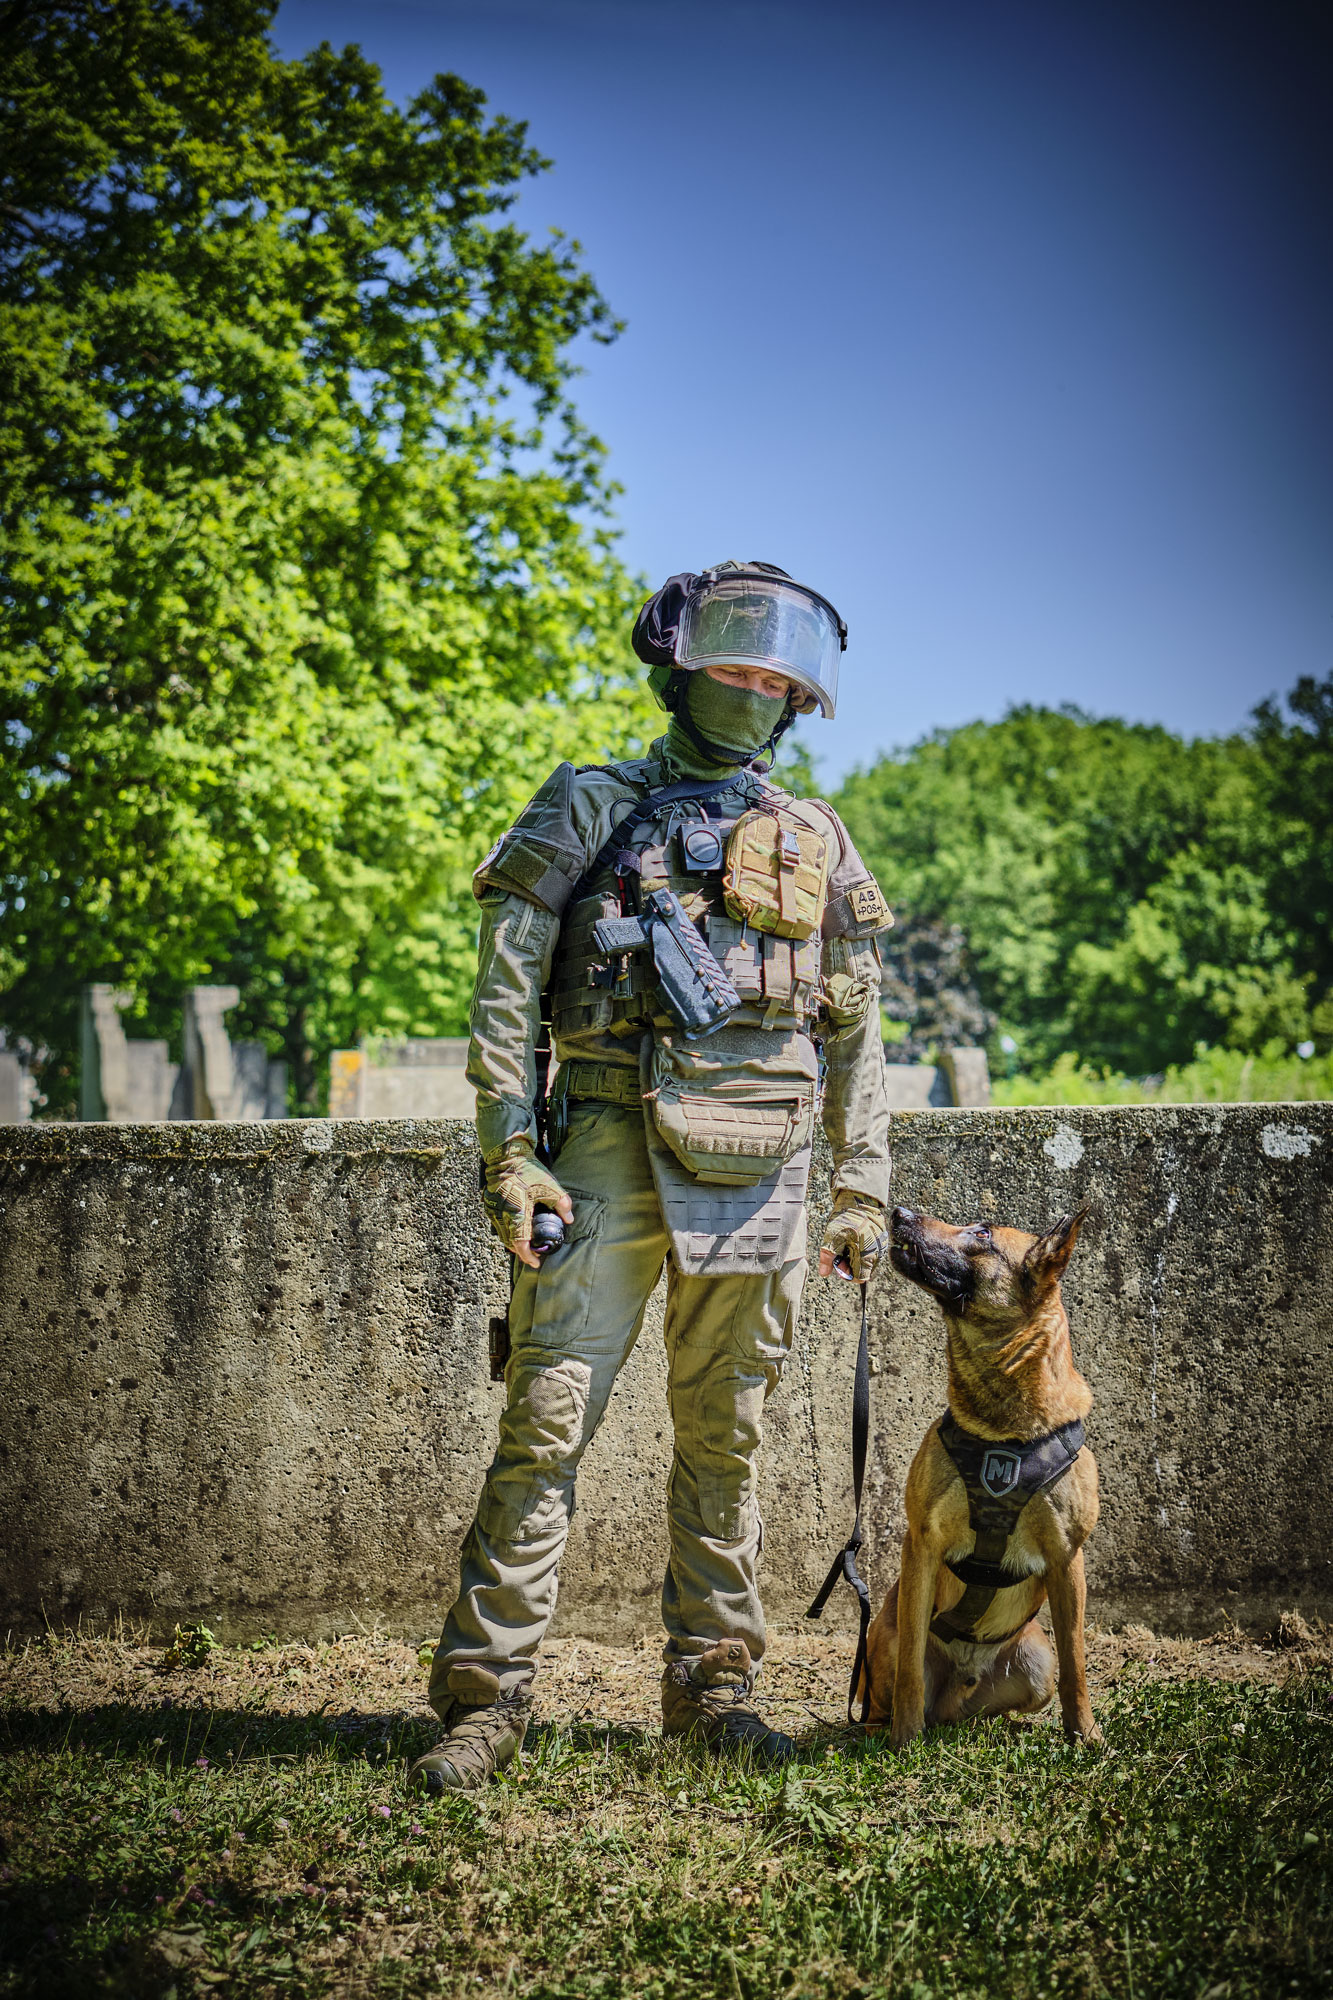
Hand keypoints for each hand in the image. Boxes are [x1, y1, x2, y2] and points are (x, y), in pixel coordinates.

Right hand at [482, 1137, 573, 1268]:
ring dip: (514, 1242)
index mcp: (517, 1212)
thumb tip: (569, 1219)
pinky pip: (498, 1226)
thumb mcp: (549, 1185)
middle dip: (522, 1252)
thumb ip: (562, 1203)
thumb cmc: (527, 1171)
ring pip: (502, 1236)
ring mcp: (493, 1211)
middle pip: (510, 1243)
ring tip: (527, 1243)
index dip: (527, 1256)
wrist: (506, 1156)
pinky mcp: (489, 1206)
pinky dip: (507, 1232)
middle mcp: (502, 1214)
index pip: (520, 1242)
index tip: (536, 1262)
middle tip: (535, 1253)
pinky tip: (517, 1229)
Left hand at [818, 1192, 889, 1281]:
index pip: (860, 1278)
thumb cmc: (844, 1221)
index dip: (848, 1274)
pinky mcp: (881, 1238)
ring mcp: (881, 1245)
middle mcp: (877, 1253)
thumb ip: (828, 1259)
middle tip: (842, 1252)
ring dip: (857, 1256)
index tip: (840, 1263)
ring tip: (848, 1243)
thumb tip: (823, 1274)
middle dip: (851, 1264)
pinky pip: (872, 1250)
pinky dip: (863, 1248)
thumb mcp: (832, 1239)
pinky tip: (854, 1239)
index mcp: (866, 1256)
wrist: (857, 1200)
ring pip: (868, 1260)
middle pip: (863, 1270)